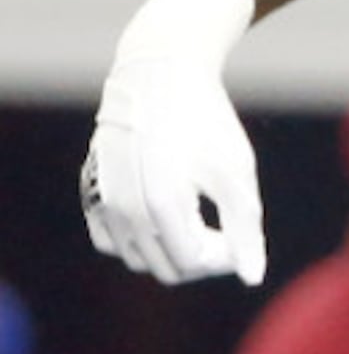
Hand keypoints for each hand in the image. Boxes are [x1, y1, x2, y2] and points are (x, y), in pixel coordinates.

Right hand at [81, 0, 264, 284]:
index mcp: (161, 205)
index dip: (225, 258)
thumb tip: (252, 278)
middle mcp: (124, 209)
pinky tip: (167, 214)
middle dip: (201, 258)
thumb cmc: (205, 122)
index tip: (241, 234)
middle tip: (225, 227)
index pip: (193, 264)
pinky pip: (111, 241)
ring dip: (171, 251)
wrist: (160, 75)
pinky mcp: (92, 192)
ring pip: (139, 259)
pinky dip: (139, 240)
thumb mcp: (236, 173)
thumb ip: (245, 229)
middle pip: (167, 269)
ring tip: (200, 217)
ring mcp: (102, 201)